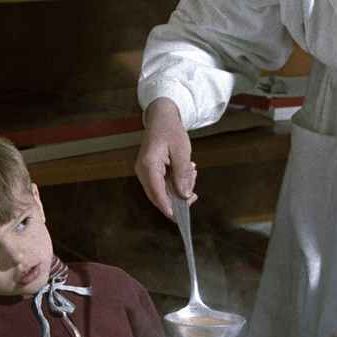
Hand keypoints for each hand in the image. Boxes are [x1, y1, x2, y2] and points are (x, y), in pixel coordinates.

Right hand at [135, 97, 196, 218]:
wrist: (161, 118)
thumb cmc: (171, 131)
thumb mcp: (182, 151)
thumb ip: (183, 174)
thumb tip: (185, 196)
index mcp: (149, 165)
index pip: (157, 192)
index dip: (168, 207)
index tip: (179, 218)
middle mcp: (143, 171)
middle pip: (158, 196)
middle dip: (177, 200)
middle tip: (194, 194)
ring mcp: (145, 172)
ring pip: (161, 192)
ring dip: (178, 189)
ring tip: (191, 173)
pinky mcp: (150, 172)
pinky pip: (162, 185)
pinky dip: (175, 184)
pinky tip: (186, 173)